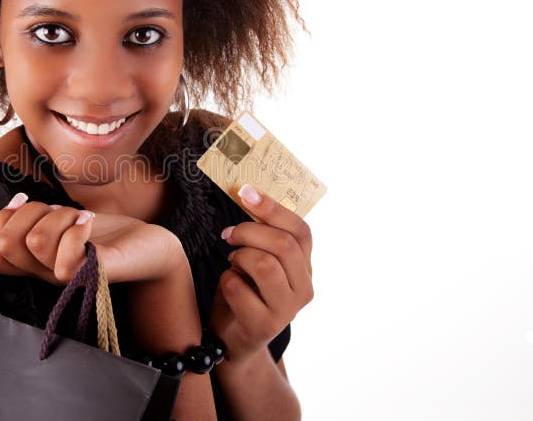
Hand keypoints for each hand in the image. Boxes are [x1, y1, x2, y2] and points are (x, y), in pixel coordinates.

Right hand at [0, 192, 184, 284]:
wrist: (152, 248)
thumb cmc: (105, 234)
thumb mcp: (61, 224)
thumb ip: (34, 221)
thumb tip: (10, 205)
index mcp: (36, 263)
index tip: (24, 201)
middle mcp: (47, 274)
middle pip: (7, 245)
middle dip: (28, 212)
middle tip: (58, 208)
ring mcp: (71, 277)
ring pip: (36, 242)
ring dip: (58, 215)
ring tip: (80, 216)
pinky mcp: (96, 274)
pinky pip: (67, 262)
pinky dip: (76, 229)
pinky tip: (90, 221)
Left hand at [208, 184, 313, 364]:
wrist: (232, 340)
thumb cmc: (245, 292)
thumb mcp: (258, 261)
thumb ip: (262, 237)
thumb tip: (247, 194)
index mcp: (306, 267)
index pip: (300, 231)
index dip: (273, 207)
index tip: (245, 191)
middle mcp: (304, 289)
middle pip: (283, 245)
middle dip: (250, 231)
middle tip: (229, 234)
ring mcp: (287, 310)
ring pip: (264, 265)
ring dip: (239, 257)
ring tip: (232, 262)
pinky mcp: (264, 326)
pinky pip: (239, 288)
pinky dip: (226, 280)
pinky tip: (229, 286)